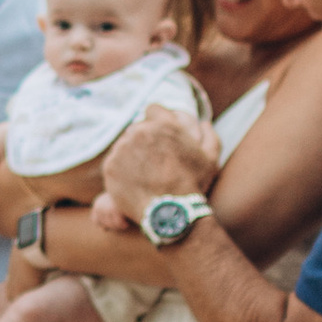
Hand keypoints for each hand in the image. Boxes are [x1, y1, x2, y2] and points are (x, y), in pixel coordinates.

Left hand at [102, 103, 219, 225]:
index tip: (157, 136)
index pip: (152, 109)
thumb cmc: (193, 185)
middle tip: (152, 162)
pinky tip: (133, 184)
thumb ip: (209, 137)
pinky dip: (121, 172)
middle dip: (143, 141)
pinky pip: (113, 163)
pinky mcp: (110, 166)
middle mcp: (140, 131)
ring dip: (130, 156)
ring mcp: (122, 148)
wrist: (170, 212)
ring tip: (143, 176)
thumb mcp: (210, 159)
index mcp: (163, 124)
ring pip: (123, 146)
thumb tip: (204, 123)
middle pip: (137, 129)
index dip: (155, 122)